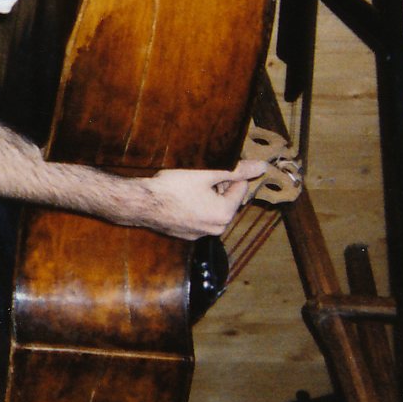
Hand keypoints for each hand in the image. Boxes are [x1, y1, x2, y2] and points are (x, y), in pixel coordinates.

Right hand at [131, 160, 265, 239]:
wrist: (140, 203)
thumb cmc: (172, 187)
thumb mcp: (206, 173)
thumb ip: (236, 170)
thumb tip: (262, 167)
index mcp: (224, 214)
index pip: (241, 188)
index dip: (229, 174)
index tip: (213, 168)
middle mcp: (216, 229)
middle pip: (227, 200)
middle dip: (218, 187)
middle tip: (199, 176)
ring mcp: (199, 234)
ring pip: (212, 209)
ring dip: (206, 196)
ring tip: (187, 186)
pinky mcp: (185, 234)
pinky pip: (197, 217)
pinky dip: (193, 207)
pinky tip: (179, 197)